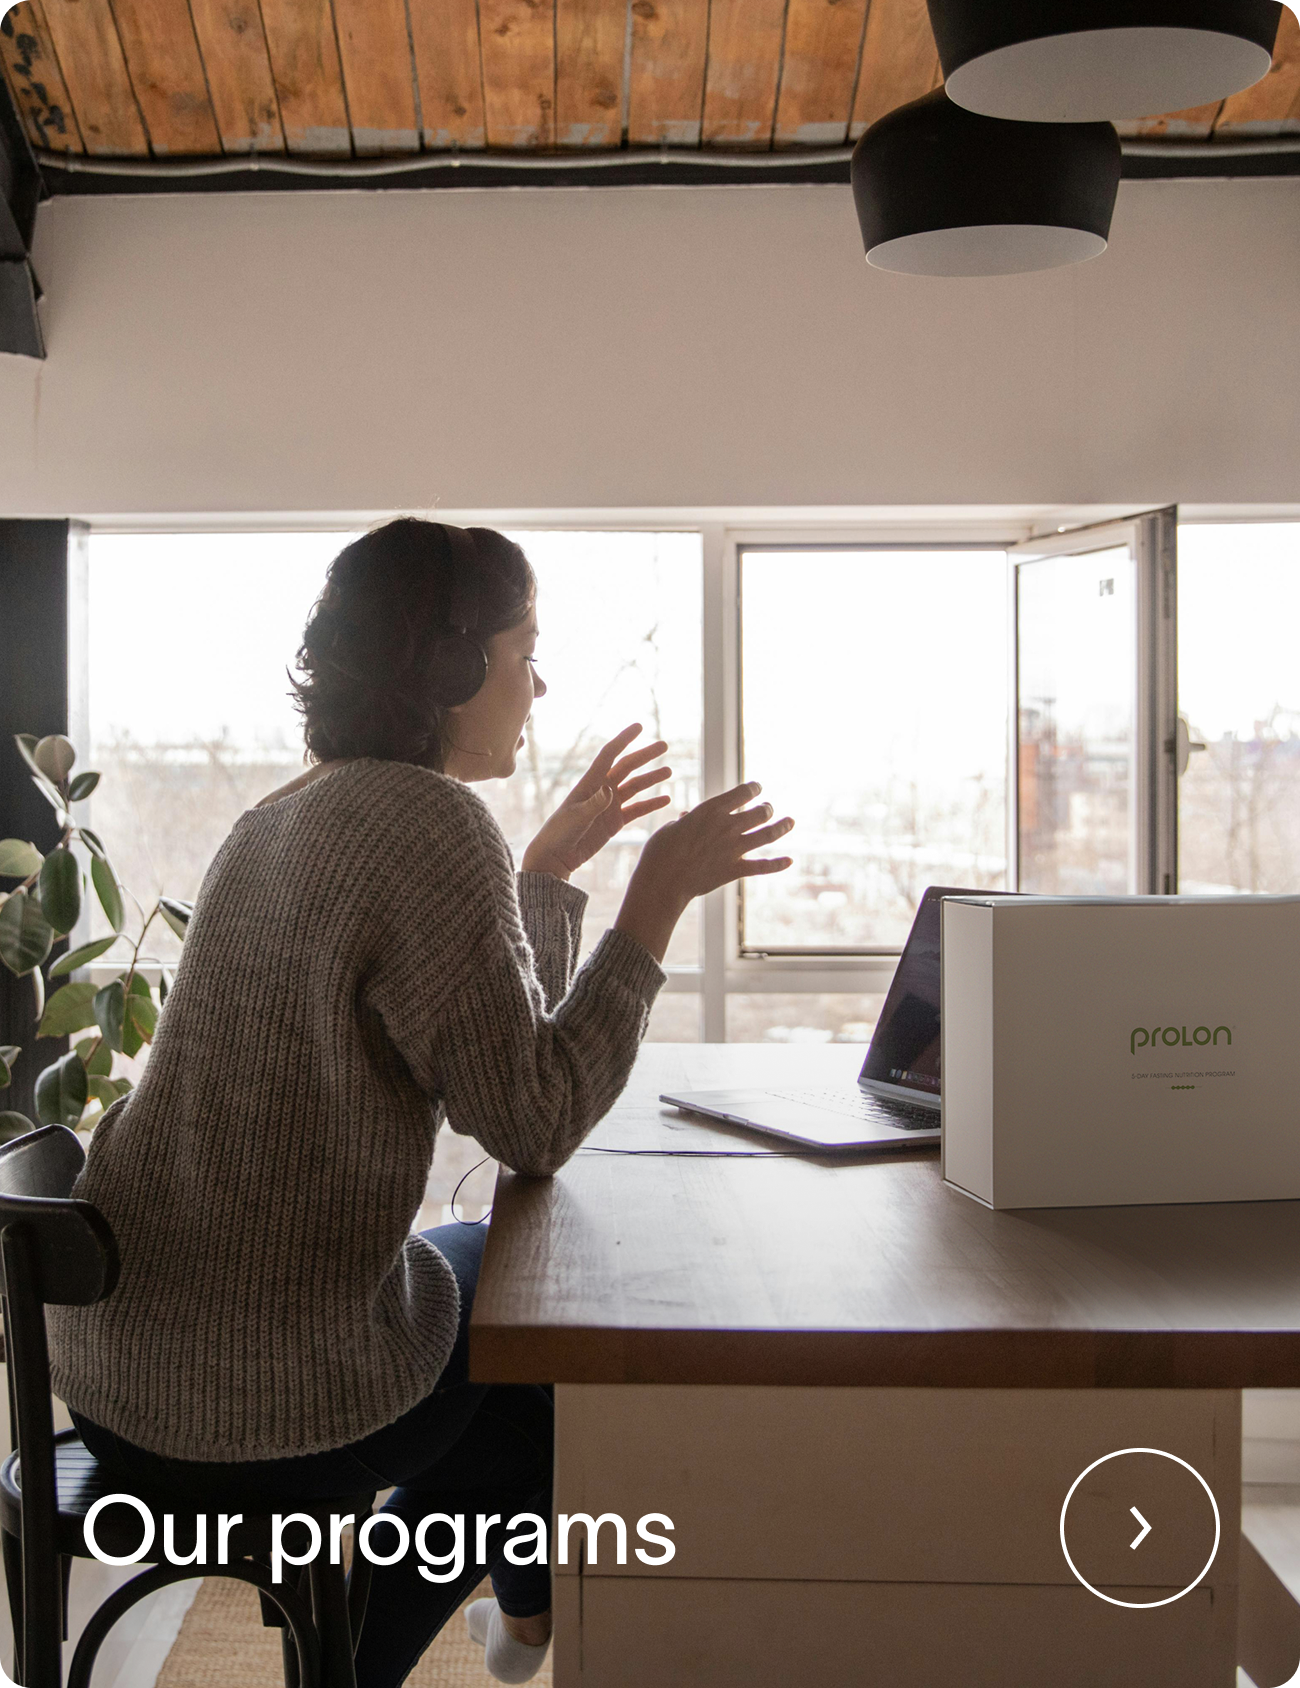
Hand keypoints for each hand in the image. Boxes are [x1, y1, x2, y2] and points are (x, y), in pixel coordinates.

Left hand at [520, 724, 671, 880]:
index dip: (624, 739)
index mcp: (590, 783)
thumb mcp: (576, 817)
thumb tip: (610, 790)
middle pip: (627, 767)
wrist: (555, 856)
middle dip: (645, 756)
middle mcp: (602, 790)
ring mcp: (610, 806)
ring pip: (635, 787)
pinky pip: (637, 810)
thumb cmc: (559, 833)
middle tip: (664, 745)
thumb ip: (594, 804)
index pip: (610, 755)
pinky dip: (651, 804)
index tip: (639, 727)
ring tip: (669, 771)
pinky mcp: (615, 822)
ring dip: (651, 778)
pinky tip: (665, 799)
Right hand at [614, 781, 793, 961]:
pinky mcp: (735, 869)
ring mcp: (734, 848)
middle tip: (768, 808)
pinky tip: (790, 861)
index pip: (743, 792)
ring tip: (790, 822)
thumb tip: (689, 817)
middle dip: (767, 808)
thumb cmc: (660, 851)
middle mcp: (727, 825)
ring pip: (768, 834)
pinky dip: (778, 864)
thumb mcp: (671, 828)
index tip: (757, 789)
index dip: (754, 788)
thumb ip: (688, 821)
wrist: (663, 880)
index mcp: (711, 810)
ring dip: (782, 826)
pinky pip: (763, 866)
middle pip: (760, 812)